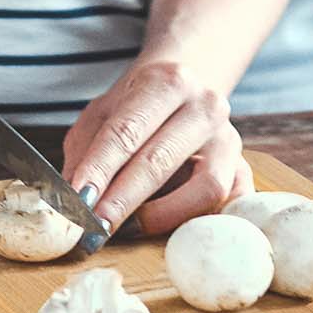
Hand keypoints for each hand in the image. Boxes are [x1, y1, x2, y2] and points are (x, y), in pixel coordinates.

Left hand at [62, 55, 252, 238]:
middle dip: (122, 200)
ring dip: (163, 215)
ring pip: (206, 188)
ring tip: (131, 226)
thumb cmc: (136, 107)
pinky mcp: (243, 169)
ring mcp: (230, 139)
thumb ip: (85, 154)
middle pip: (160, 161)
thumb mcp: (102, 115)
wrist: (186, 87)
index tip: (78, 201)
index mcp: (166, 81)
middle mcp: (204, 105)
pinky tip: (172, 231)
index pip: (126, 131)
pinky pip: (231, 206)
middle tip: (95, 228)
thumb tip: (69, 200)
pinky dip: (201, 222)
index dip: (99, 169)